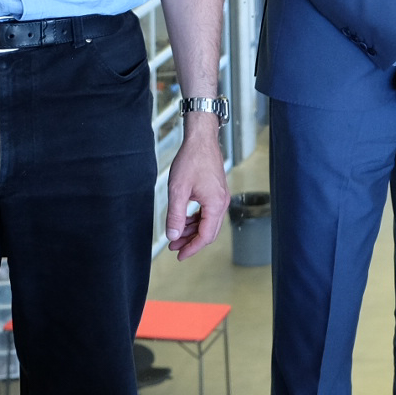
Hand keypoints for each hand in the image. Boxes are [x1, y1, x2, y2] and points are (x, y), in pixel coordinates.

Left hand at [164, 118, 228, 259]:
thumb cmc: (191, 160)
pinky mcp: (216, 191)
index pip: (205, 236)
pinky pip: (208, 212)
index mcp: (215, 204)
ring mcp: (220, 197)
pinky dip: (196, 220)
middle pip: (209, 232)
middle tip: (174, 248)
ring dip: (193, 231)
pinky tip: (184, 221)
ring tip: (175, 236)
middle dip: (191, 242)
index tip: (179, 255)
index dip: (192, 248)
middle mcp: (222, 202)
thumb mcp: (178, 190)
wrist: (201, 139)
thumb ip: (175, 215)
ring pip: (208, 223)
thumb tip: (173, 236)